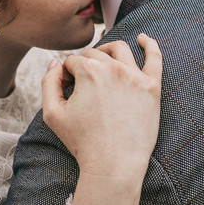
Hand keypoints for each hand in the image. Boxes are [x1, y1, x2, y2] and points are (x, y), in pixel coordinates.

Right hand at [41, 35, 162, 204]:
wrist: (114, 165)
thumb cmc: (82, 142)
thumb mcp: (52, 113)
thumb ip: (48, 82)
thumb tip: (56, 63)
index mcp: (89, 71)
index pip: (72, 61)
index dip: (66, 76)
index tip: (67, 93)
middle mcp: (114, 68)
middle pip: (94, 55)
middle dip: (84, 66)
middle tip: (82, 90)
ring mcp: (136, 76)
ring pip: (120, 49)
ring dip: (107, 51)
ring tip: (102, 62)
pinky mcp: (152, 87)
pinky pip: (155, 58)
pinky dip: (150, 44)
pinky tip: (144, 39)